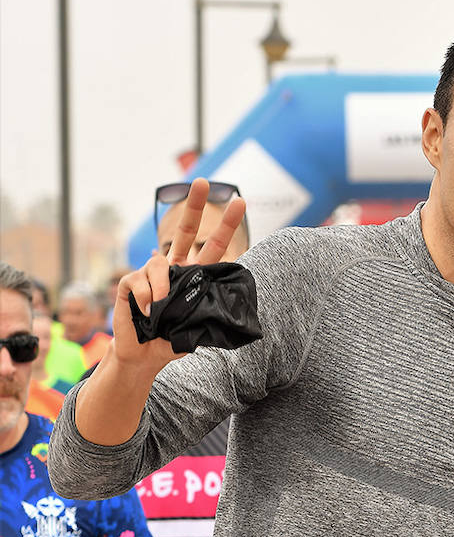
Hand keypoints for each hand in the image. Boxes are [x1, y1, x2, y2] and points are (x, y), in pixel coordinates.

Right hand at [112, 178, 246, 376]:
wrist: (147, 354)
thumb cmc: (175, 338)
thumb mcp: (199, 323)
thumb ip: (208, 307)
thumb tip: (222, 298)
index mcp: (194, 276)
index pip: (213, 247)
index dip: (227, 226)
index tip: (241, 203)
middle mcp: (173, 267)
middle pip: (184, 230)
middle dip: (194, 205)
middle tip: (203, 182)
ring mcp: (150, 272)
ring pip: (159, 265)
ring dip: (163, 290)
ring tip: (160, 311)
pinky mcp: (130, 281)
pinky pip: (140, 282)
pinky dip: (146, 300)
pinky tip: (146, 313)